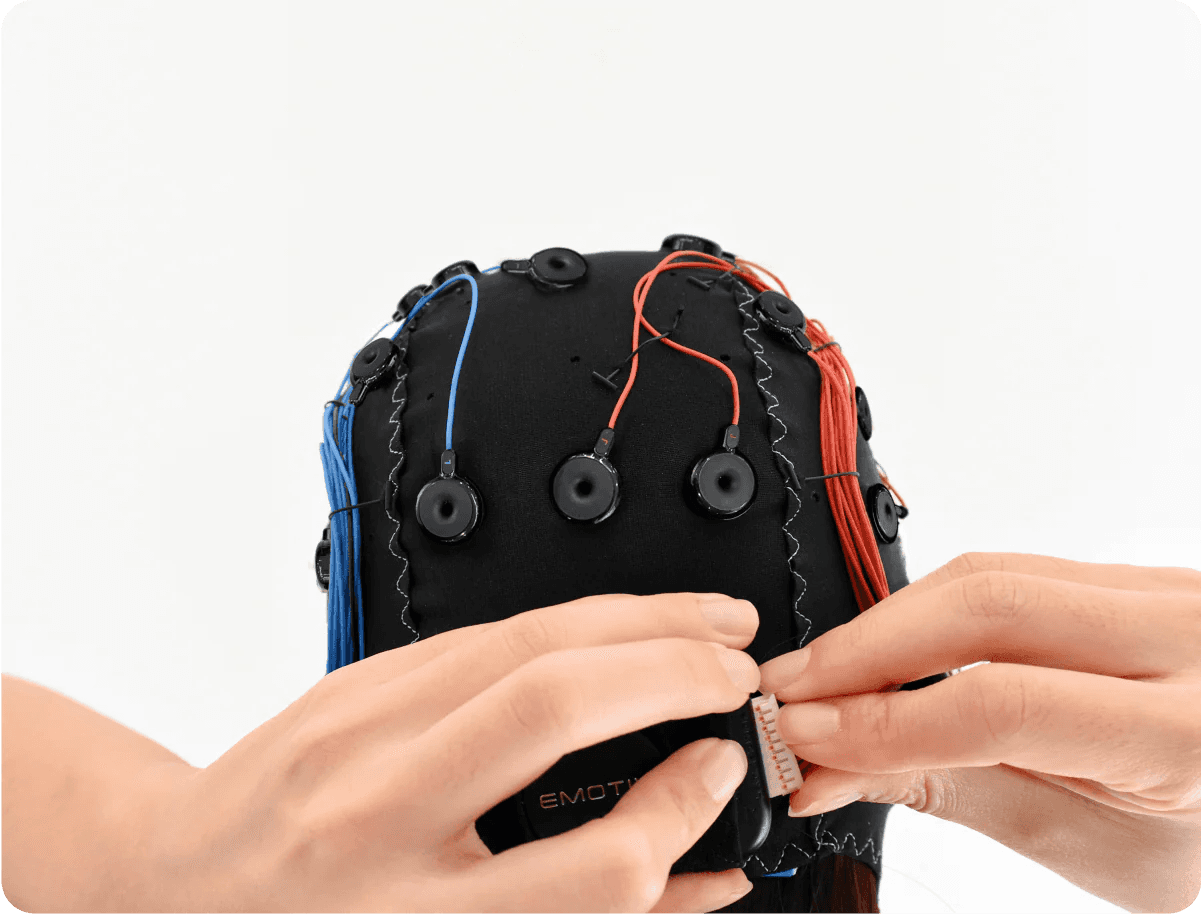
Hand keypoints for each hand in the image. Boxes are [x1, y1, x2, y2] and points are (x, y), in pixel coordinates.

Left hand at [147, 593, 760, 912]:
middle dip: (673, 672)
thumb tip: (702, 872)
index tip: (717, 778)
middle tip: (737, 671)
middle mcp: (376, 820)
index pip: (591, 867)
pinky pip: (478, 633)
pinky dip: (567, 620)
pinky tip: (615, 620)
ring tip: (705, 621)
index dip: (682, 815)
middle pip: (554, 710)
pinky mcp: (350, 683)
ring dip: (634, 619)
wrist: (180, 887)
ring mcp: (355, 736)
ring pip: (521, 642)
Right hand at [758, 552, 1200, 912]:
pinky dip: (927, 606)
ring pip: (986, 574)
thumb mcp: (1078, 840)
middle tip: (790, 692)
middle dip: (865, 648)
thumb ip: (949, 789)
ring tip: (822, 675)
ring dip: (885, 622)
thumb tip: (830, 769)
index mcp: (1187, 731)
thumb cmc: (1187, 834)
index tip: (808, 738)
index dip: (884, 718)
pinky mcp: (1121, 573)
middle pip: (987, 606)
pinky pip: (1006, 569)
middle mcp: (1184, 638)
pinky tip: (884, 645)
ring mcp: (1157, 591)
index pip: (1003, 703)